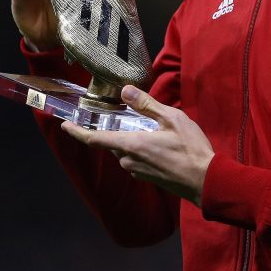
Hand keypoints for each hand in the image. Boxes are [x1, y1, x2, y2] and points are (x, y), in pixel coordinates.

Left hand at [62, 86, 214, 205]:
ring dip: (130, 139)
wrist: (206, 180)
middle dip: (115, 129)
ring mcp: (138, 171)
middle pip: (113, 143)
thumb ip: (146, 105)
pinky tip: (157, 142)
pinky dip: (140, 148)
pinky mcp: (148, 177)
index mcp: (131, 145)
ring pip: (125, 151)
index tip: (64, 125)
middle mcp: (129, 160)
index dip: (77, 132)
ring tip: (148, 127)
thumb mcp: (172, 119)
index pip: (95, 139)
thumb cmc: (190, 148)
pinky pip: (136, 159)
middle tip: (124, 114)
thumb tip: (124, 90)